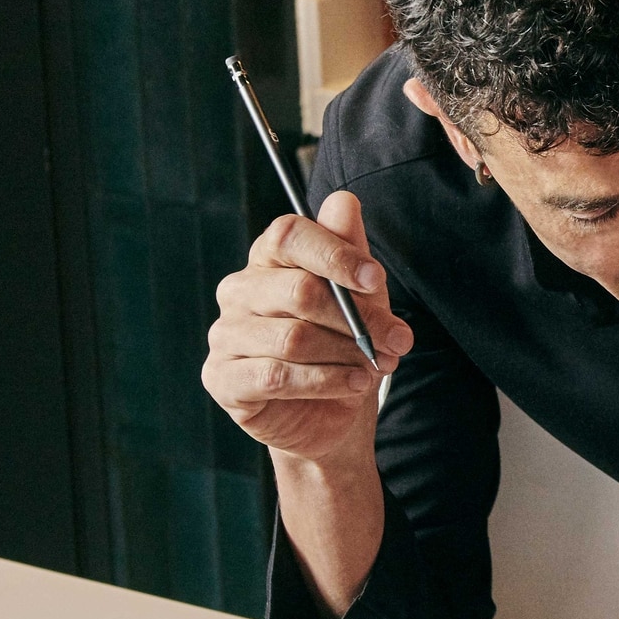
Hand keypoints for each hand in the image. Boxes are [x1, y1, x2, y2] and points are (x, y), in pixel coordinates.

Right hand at [202, 191, 414, 464]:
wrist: (332, 417)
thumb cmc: (344, 346)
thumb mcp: (361, 298)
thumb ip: (350, 251)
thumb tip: (344, 201)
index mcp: (268, 260)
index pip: (288, 235)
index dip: (334, 253)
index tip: (374, 279)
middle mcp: (239, 291)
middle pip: (298, 290)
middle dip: (357, 318)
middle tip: (396, 339)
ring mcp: (225, 335)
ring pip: (292, 338)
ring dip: (346, 354)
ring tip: (378, 366)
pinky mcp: (222, 378)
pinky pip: (276, 376)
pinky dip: (325, 381)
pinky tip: (355, 385)